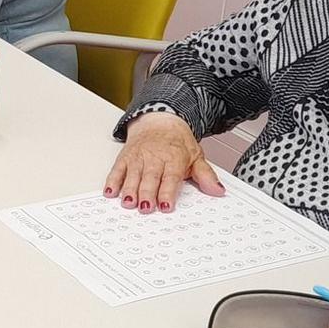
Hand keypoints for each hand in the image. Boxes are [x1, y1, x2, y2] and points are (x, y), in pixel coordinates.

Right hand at [104, 112, 224, 212]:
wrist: (160, 119)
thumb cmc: (177, 141)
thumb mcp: (195, 155)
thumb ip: (205, 175)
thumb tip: (218, 190)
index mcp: (173, 159)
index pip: (170, 178)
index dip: (168, 192)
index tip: (166, 205)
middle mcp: (154, 158)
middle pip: (150, 178)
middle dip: (147, 193)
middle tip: (146, 208)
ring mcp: (138, 158)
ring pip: (132, 175)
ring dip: (129, 190)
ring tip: (128, 202)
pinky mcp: (125, 157)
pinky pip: (117, 170)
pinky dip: (112, 181)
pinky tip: (110, 192)